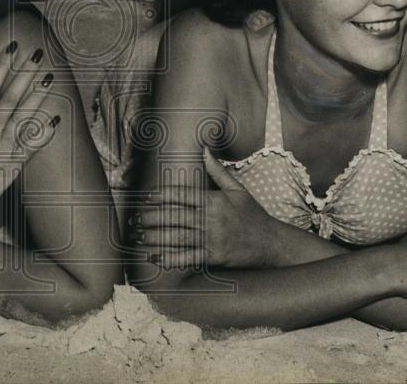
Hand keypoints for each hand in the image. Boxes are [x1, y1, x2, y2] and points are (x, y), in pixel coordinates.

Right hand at [0, 41, 56, 226]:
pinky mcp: (12, 165)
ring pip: (22, 117)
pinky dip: (43, 134)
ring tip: (49, 78)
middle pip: (9, 97)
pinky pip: (30, 147)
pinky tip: (56, 119)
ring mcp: (2, 147)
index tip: (12, 47)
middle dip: (24, 74)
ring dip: (36, 97)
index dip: (1, 65)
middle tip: (37, 54)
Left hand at [132, 148, 278, 269]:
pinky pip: (187, 258)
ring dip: (155, 237)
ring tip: (138, 236)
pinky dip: (170, 258)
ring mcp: (211, 240)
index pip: (181, 195)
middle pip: (174, 216)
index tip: (146, 196)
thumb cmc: (253, 215)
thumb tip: (204, 148)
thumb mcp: (238, 189)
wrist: (271, 243)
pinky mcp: (213, 257)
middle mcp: (210, 220)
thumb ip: (217, 170)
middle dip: (151, 217)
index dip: (161, 195)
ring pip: (177, 237)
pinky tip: (155, 257)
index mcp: (214, 201)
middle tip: (135, 218)